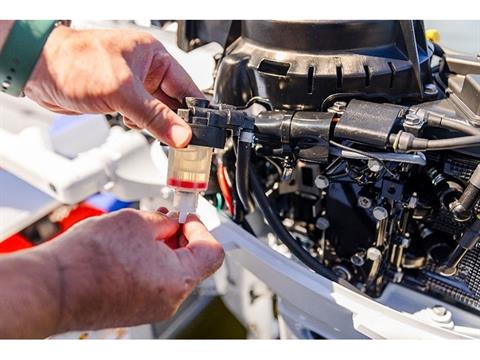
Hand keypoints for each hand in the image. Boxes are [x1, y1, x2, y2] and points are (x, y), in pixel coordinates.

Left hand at [24, 26, 202, 146]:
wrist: (39, 72)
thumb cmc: (75, 62)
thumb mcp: (122, 91)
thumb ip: (155, 116)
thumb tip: (181, 134)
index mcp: (154, 56)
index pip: (186, 86)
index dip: (196, 111)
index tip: (203, 132)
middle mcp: (146, 69)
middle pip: (174, 102)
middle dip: (175, 121)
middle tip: (182, 141)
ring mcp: (133, 85)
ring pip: (157, 112)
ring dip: (155, 124)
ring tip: (147, 127)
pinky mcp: (121, 99)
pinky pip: (142, 117)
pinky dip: (140, 125)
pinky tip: (131, 123)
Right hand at [39, 208, 223, 332]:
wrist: (54, 287)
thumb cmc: (88, 259)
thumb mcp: (137, 221)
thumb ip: (165, 221)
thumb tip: (172, 222)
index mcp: (178, 279)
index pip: (212, 251)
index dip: (201, 228)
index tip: (187, 218)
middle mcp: (169, 300)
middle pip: (192, 262)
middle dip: (180, 236)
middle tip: (165, 219)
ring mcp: (152, 308)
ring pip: (172, 272)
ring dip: (163, 249)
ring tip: (140, 233)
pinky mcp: (136, 309)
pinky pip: (154, 282)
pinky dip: (149, 264)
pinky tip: (129, 250)